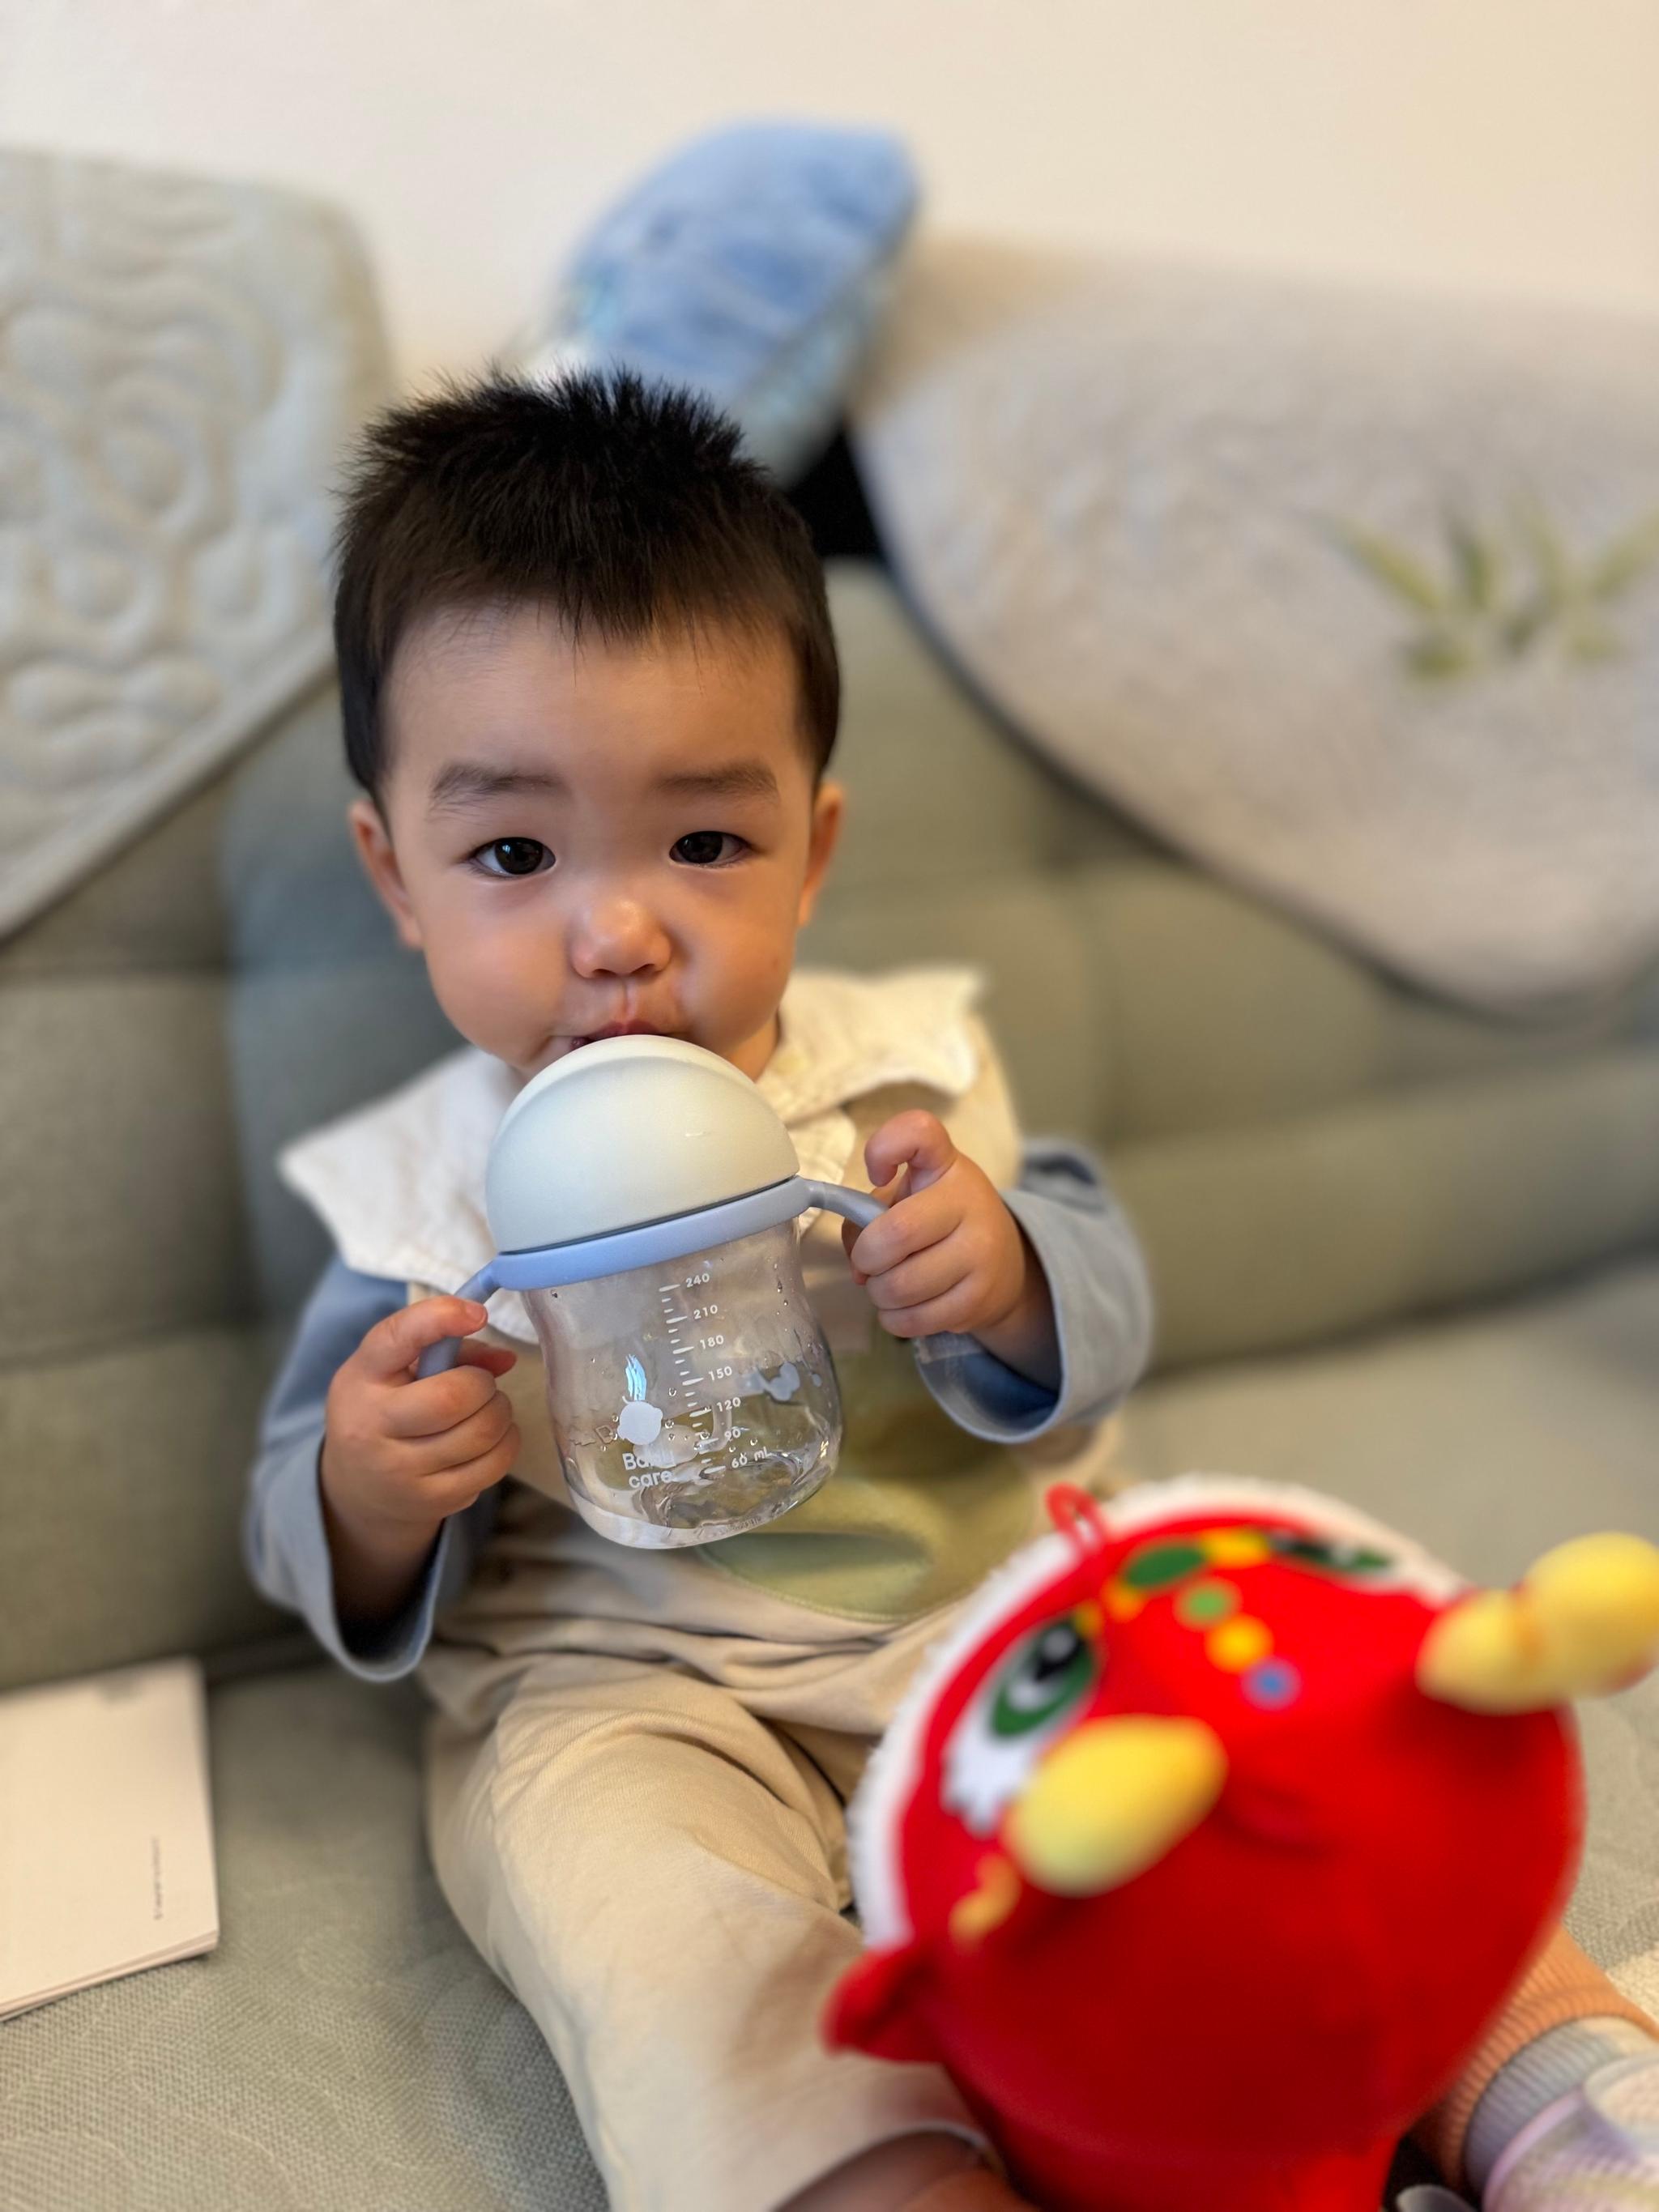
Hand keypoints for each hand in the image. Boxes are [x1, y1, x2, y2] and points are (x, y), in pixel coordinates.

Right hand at [320, 1296, 518, 1622]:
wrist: (359, 1489)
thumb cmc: (386, 1411)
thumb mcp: (396, 1371)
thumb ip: (449, 1351)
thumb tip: (505, 1360)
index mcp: (361, 1377)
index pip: (396, 1338)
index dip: (441, 1318)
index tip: (477, 1313)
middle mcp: (371, 1425)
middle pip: (455, 1396)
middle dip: (484, 1383)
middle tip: (481, 1384)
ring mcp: (399, 1470)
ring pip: (482, 1431)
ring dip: (500, 1412)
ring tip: (487, 1409)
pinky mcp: (430, 1501)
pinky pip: (493, 1465)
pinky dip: (505, 1444)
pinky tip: (489, 1439)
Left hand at [841, 1112, 1058, 1384]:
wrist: (1004, 1265)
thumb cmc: (941, 1223)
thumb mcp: (911, 1198)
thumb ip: (868, 1215)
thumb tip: (858, 1266)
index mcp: (946, 1166)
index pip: (919, 1132)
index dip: (884, 1148)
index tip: (876, 1174)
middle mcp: (969, 1202)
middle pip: (895, 1233)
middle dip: (867, 1256)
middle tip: (870, 1260)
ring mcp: (980, 1253)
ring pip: (901, 1285)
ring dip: (879, 1293)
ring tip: (888, 1285)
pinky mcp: (978, 1298)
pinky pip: (914, 1319)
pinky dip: (895, 1318)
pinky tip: (903, 1306)